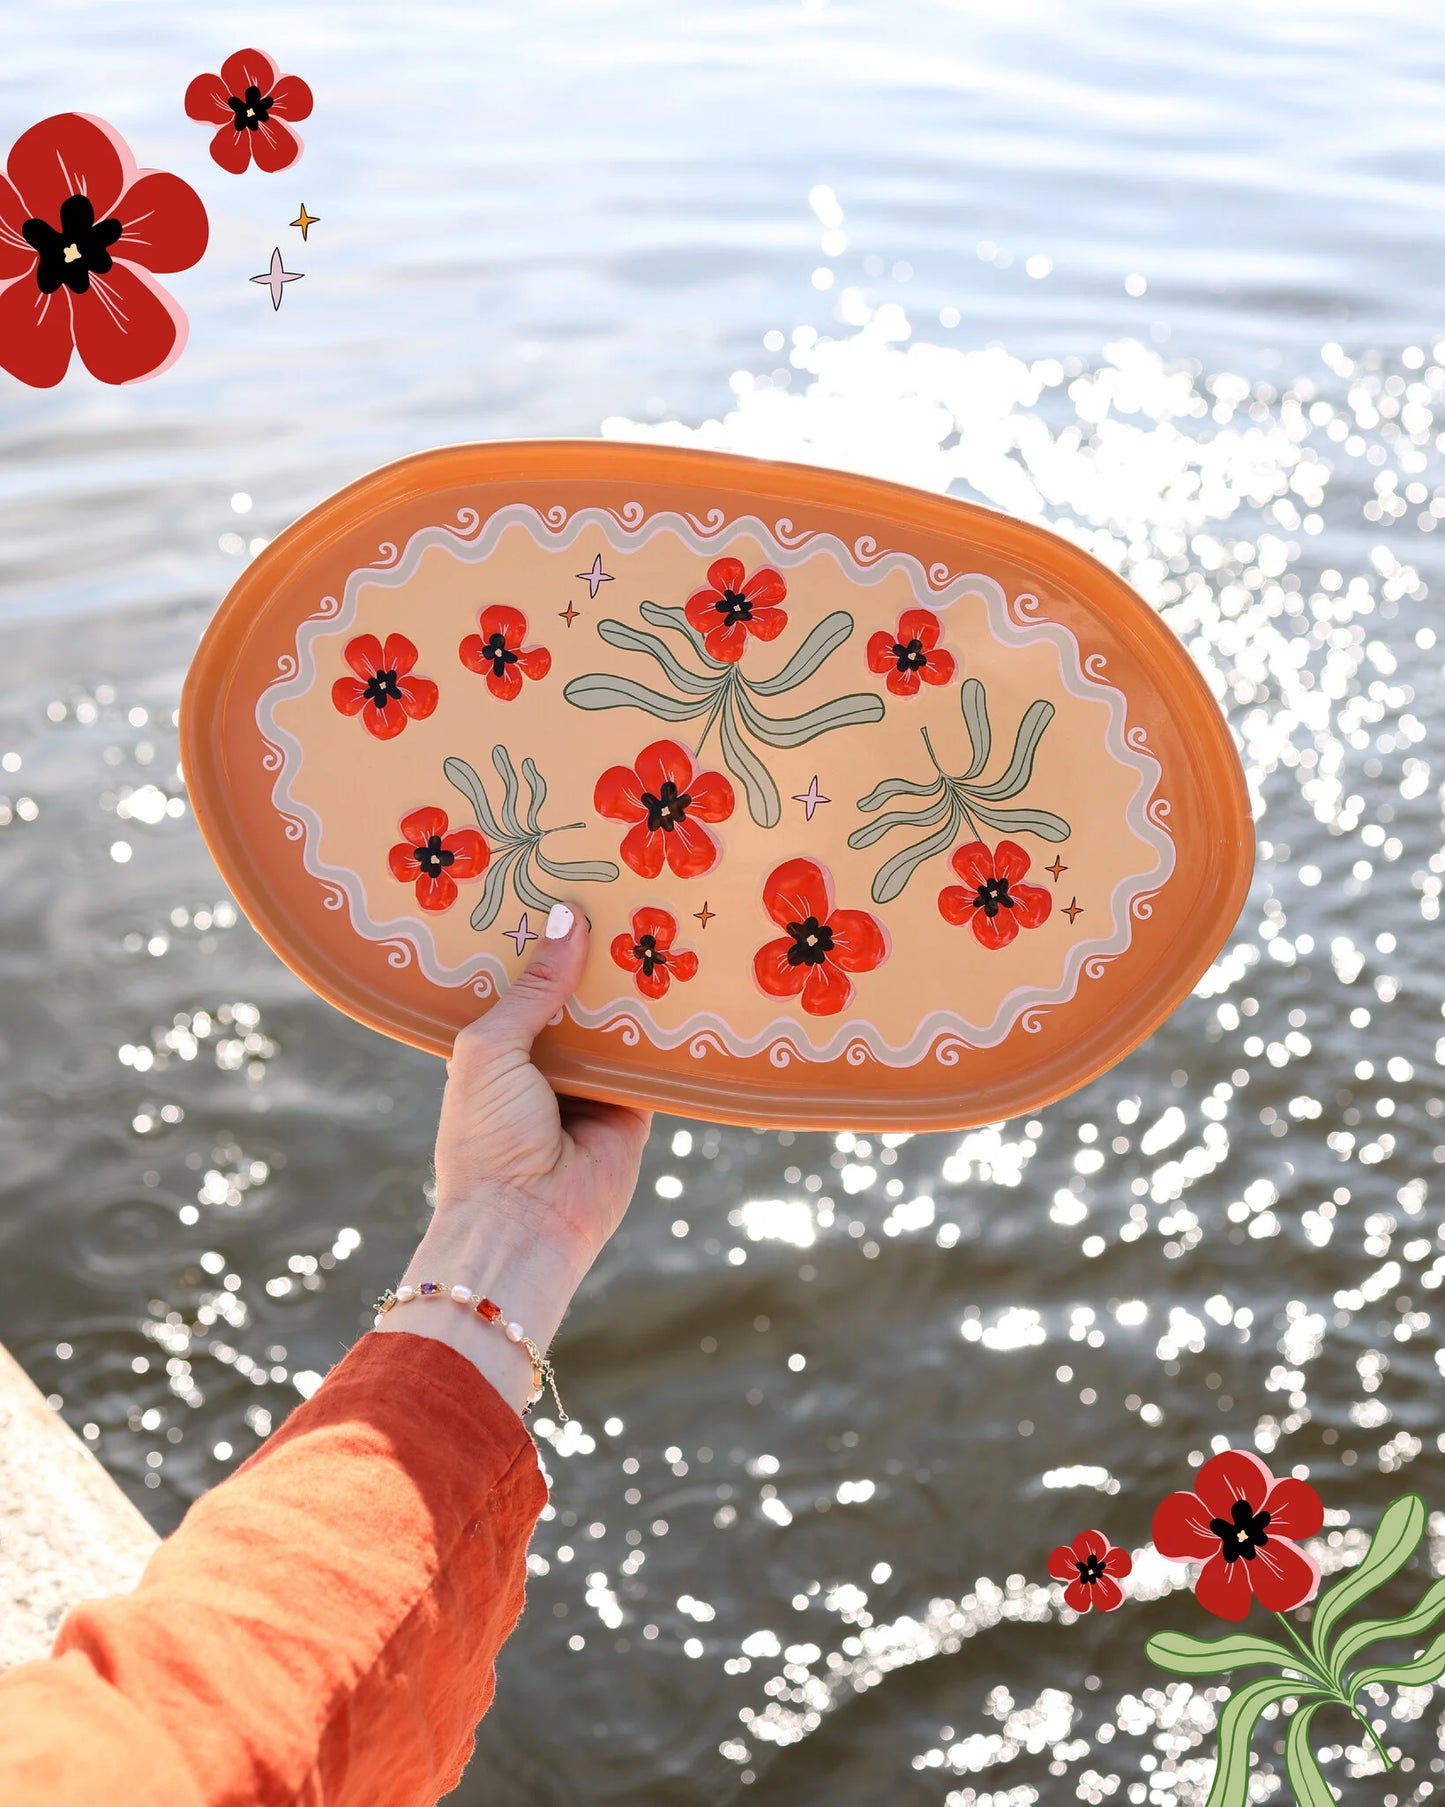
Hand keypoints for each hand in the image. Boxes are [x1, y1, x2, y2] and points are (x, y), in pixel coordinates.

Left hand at [374, 902, 652, 1412]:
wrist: (524, 1222)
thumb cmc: (485, 1136)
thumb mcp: (491, 1048)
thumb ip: (535, 988)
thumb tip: (568, 916)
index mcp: (498, 1044)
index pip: (524, 978)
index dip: (540, 937)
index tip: (561, 880)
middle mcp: (545, 1058)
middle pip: (578, 992)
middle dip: (597, 951)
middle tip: (623, 885)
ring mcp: (592, 1081)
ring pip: (620, 1019)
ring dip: (636, 981)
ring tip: (661, 911)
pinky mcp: (637, 1105)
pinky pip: (657, 1057)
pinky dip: (669, 1026)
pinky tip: (689, 973)